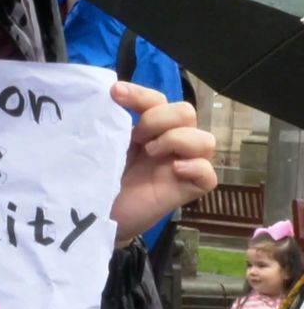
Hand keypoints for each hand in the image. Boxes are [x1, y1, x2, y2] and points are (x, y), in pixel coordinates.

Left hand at [109, 82, 216, 245]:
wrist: (99, 214)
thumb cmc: (101, 178)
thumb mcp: (103, 147)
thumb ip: (110, 125)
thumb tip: (108, 97)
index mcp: (149, 129)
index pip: (157, 100)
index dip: (140, 94)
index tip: (115, 94)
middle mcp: (170, 143)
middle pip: (187, 112)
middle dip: (159, 118)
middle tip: (137, 138)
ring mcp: (181, 166)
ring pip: (206, 139)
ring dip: (177, 140)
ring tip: (150, 153)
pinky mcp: (187, 190)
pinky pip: (209, 175)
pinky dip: (195, 167)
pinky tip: (173, 170)